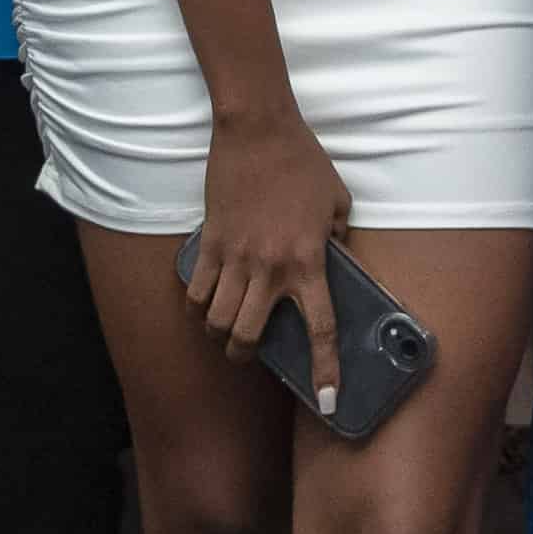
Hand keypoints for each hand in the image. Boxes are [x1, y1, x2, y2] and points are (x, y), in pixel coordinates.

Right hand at [190, 104, 349, 418]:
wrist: (258, 130)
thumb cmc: (304, 162)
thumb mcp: (337, 201)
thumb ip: (337, 236)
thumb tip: (333, 257)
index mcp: (309, 262)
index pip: (320, 329)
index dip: (325, 371)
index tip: (328, 403)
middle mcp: (270, 268)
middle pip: (248, 337)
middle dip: (243, 356)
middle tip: (247, 353)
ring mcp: (235, 257)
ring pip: (217, 321)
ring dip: (219, 334)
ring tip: (223, 329)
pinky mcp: (209, 242)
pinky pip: (195, 290)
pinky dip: (197, 304)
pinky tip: (203, 302)